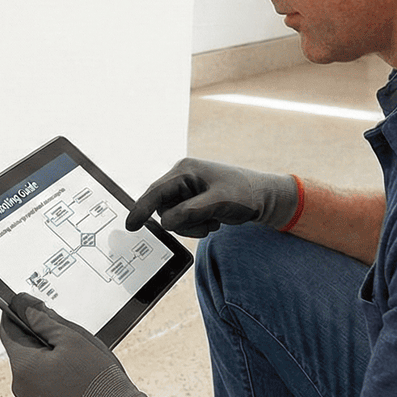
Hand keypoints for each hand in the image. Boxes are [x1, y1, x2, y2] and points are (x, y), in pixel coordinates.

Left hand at [0, 293, 164, 396]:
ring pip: (33, 370)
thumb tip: (23, 306)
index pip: (7, 331)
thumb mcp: (71, 337)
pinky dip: (52, 377)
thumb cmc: (97, 377)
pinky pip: (42, 388)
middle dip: (38, 338)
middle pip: (22, 351)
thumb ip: (43, 319)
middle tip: (63, 333)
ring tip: (74, 359)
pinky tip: (74, 376)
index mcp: (24, 366)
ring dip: (46, 359)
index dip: (16, 314)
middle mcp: (21, 388)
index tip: (26, 304)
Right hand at [124, 158, 299, 236]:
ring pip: (173, 216)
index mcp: (185, 171)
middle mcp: (183, 177)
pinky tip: (214, 220)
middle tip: (207, 226)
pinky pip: (183, 218)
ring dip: (192, 225)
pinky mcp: (193, 199)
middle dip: (183, 222)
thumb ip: (190, 212)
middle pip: (164, 208)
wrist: (265, 198)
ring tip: (214, 222)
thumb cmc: (245, 194)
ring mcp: (187, 189)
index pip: (156, 192)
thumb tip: (165, 221)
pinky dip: (197, 225)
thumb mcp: (218, 203)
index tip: (130, 226)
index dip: (141, 209)